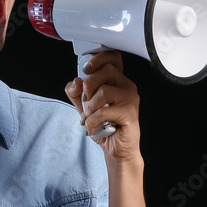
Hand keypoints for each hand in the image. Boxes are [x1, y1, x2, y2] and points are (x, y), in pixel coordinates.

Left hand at [64, 50, 142, 164]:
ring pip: (104, 91)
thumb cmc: (104, 125)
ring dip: (90, 107)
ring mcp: (131, 98)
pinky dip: (93, 121)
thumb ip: (76, 93)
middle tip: (87, 102)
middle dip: (89, 86)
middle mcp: (127, 86)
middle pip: (106, 71)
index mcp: (117, 81)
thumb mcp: (84, 106)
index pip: (113, 57)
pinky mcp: (130, 112)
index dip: (99, 59)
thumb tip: (75, 82)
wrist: (116, 149)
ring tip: (90, 117)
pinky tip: (94, 127)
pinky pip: (104, 110)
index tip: (86, 70)